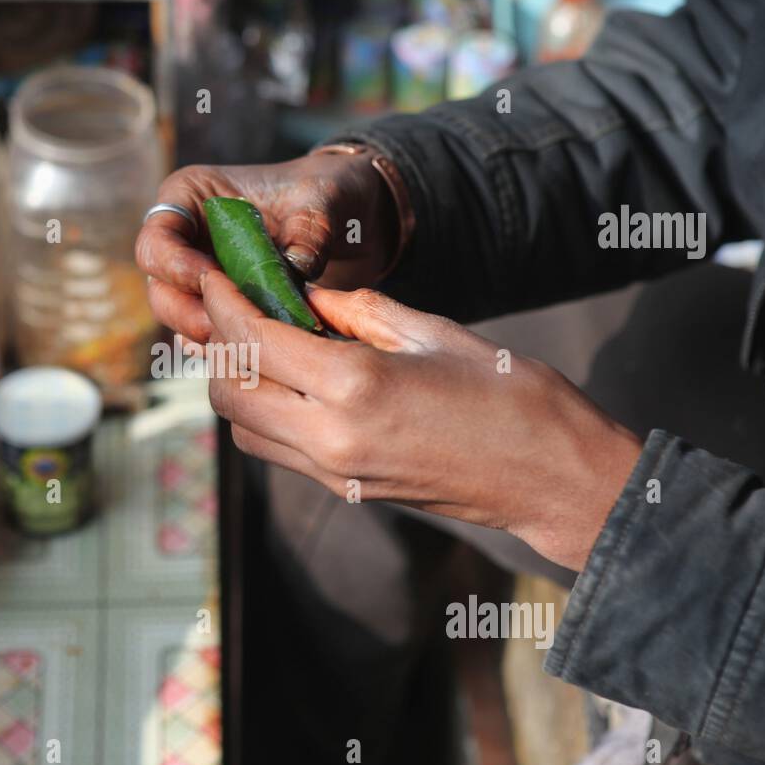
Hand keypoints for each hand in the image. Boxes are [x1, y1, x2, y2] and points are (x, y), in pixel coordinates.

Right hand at [137, 152, 397, 343]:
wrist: (356, 220)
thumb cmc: (329, 192)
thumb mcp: (324, 199)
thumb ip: (309, 230)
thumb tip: (298, 269)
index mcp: (192, 198)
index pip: (156, 239)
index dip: (175, 266)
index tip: (212, 281)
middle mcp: (188, 242)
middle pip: (160, 290)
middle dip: (189, 313)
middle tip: (231, 325)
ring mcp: (204, 281)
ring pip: (181, 322)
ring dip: (210, 336)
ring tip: (253, 342)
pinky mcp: (226, 311)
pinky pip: (211, 340)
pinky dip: (230, 349)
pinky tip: (259, 355)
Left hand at [201, 274, 643, 570]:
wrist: (550, 477)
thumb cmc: (510, 394)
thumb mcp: (432, 332)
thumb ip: (358, 311)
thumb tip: (305, 294)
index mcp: (353, 385)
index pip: (251, 340)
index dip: (222, 303)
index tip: (214, 276)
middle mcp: (330, 436)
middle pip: (228, 391)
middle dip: (218, 346)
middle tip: (233, 307)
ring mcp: (334, 471)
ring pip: (243, 428)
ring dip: (236, 384)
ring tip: (259, 342)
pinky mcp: (344, 489)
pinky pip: (276, 450)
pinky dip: (265, 412)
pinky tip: (291, 380)